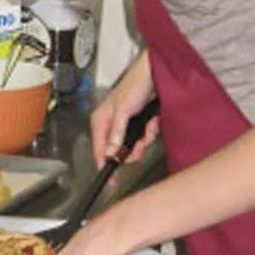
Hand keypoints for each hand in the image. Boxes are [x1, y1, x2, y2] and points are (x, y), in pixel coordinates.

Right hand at [91, 54, 157, 168]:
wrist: (155, 74)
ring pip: (134, 145)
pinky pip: (144, 137)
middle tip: (140, 142)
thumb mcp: (123, 111)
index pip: (99, 149)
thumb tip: (110, 152)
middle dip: (133, 148)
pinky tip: (153, 121)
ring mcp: (126, 125)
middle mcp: (111, 124)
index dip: (105, 164)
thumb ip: (116, 133)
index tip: (112, 180)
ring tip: (149, 125)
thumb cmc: (135, 85)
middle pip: (118, 150)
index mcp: (101, 121)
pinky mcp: (138, 123)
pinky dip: (150, 131)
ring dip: (144, 139)